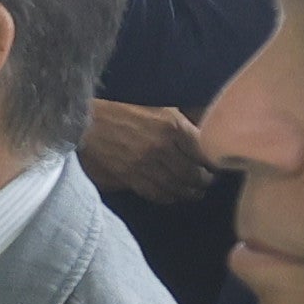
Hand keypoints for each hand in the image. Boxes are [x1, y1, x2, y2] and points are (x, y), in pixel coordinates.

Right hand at [77, 97, 208, 203]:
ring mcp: (146, 166)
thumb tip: (208, 119)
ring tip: (195, 191)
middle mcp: (162, 148)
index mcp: (172, 126)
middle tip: (207, 181)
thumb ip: (185, 115)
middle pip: (194, 174)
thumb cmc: (124, 110)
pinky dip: (170, 197)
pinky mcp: (132, 178)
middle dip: (204, 180)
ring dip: (190, 192)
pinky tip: (174, 195)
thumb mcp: (159, 105)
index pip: (203, 151)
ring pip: (177, 187)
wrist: (87, 123)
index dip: (213, 162)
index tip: (216, 164)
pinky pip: (158, 194)